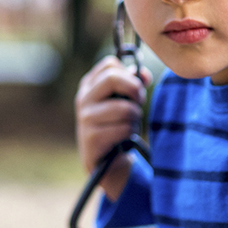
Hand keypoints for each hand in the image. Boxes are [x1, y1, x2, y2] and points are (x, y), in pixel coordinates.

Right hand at [76, 56, 150, 198]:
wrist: (106, 162)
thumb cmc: (117, 126)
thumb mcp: (123, 101)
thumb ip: (133, 84)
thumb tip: (144, 74)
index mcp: (89, 86)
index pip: (109, 64)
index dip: (129, 74)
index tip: (136, 88)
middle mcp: (83, 99)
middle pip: (112, 78)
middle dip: (135, 91)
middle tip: (139, 103)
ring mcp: (85, 118)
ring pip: (124, 108)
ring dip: (135, 118)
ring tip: (131, 125)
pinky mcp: (92, 138)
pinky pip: (123, 129)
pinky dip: (130, 134)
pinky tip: (125, 140)